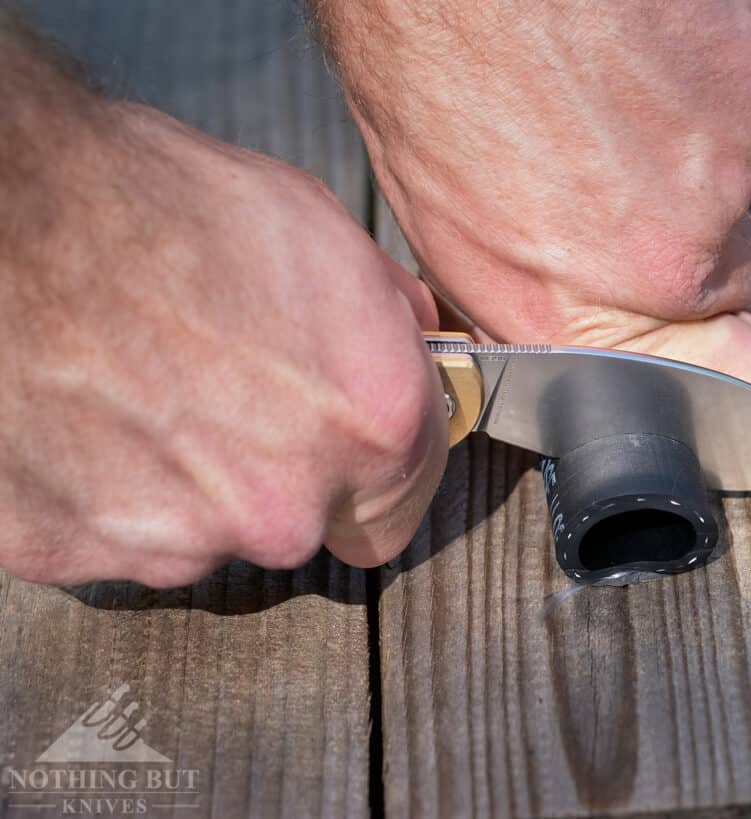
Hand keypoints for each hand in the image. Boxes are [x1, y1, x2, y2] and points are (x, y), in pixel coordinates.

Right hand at [0, 44, 447, 585]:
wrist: (0, 218)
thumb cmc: (151, 206)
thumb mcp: (315, 228)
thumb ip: (386, 313)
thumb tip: (411, 340)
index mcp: (368, 428)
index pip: (407, 493)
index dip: (381, 460)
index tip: (350, 436)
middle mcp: (284, 506)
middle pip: (306, 519)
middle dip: (281, 469)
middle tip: (227, 390)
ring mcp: (177, 542)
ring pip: (210, 531)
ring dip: (192, 481)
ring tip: (146, 389)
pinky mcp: (74, 552)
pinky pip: (118, 535)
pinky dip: (111, 490)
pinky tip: (93, 415)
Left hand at [319, 0, 750, 395]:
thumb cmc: (429, 85)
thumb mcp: (453, 237)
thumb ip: (547, 302)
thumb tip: (593, 319)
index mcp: (580, 315)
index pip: (722, 374)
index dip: (711, 338)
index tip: (710, 319)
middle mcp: (665, 264)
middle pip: (736, 268)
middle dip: (694, 237)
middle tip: (627, 176)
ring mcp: (719, 175)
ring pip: (734, 176)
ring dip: (684, 148)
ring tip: (604, 99)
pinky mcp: (750, 89)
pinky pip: (741, 101)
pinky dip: (696, 82)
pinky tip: (629, 59)